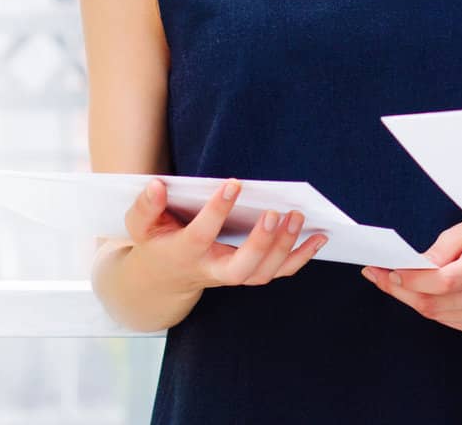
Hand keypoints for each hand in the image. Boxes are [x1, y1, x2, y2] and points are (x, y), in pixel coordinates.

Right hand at [124, 178, 326, 293]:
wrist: (163, 278)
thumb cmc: (157, 242)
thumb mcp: (141, 225)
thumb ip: (146, 207)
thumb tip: (156, 185)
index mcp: (183, 253)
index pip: (200, 235)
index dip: (216, 211)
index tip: (233, 183)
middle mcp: (211, 269)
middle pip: (241, 268)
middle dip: (261, 243)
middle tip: (274, 213)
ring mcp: (233, 275)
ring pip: (263, 273)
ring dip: (286, 247)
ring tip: (297, 216)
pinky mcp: (249, 274)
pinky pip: (279, 272)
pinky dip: (302, 257)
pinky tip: (319, 236)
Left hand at [361, 220, 461, 334]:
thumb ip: (438, 249)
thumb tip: (410, 267)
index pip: (442, 281)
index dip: (411, 278)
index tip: (388, 270)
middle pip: (433, 302)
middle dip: (399, 289)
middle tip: (377, 276)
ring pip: (435, 315)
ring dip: (410, 299)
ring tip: (394, 281)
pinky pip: (446, 321)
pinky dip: (430, 308)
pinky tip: (422, 293)